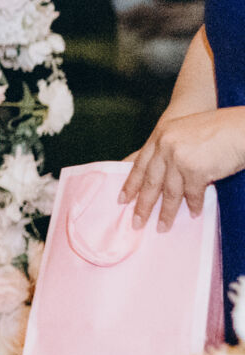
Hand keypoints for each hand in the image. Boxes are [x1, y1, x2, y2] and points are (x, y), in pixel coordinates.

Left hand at [120, 107, 244, 228]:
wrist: (241, 128)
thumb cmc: (219, 129)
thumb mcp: (185, 132)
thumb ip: (170, 148)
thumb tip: (161, 173)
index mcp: (160, 135)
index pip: (140, 164)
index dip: (131, 184)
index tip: (122, 200)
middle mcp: (165, 146)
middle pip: (150, 181)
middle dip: (143, 205)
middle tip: (136, 223)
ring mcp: (179, 158)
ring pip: (169, 192)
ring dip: (167, 212)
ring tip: (162, 227)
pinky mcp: (195, 169)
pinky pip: (192, 194)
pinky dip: (194, 205)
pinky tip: (193, 213)